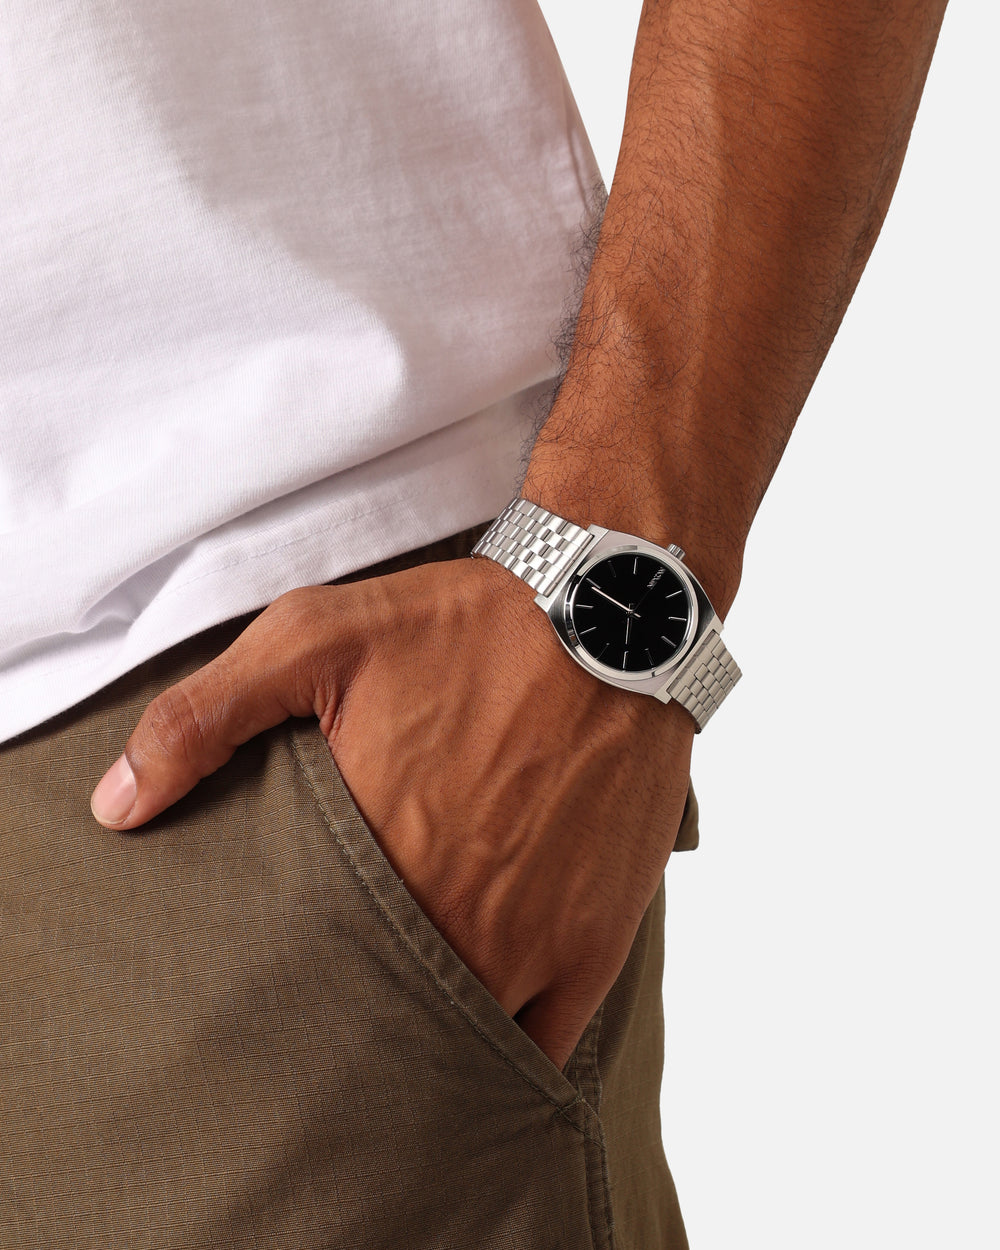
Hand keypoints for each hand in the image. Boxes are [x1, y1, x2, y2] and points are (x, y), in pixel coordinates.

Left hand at [90, 556, 694, 1068]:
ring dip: (422, 1042)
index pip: (302, 979)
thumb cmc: (465, 625)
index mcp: (376, 858)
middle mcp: (453, 917)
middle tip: (329, 1007)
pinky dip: (505, 1049)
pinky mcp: (597, 939)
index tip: (272, 985)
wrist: (610, 614)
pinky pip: (543, 1043)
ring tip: (395, 1026)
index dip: (283, 991)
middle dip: (350, 1021)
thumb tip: (118, 806)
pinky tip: (475, 1034)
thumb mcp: (312, 637)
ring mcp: (532, 939)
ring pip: (457, 1039)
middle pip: (379, 1020)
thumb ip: (204, 718)